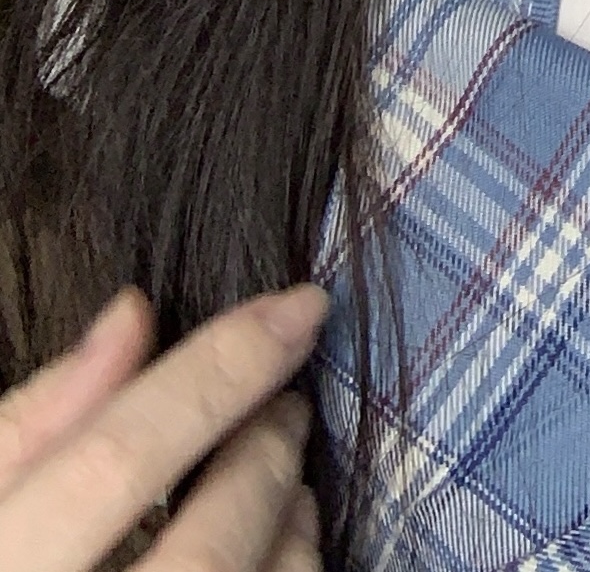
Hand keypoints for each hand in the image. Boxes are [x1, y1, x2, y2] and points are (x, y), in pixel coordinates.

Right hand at [0, 283, 326, 570]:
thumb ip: (30, 424)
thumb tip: (131, 318)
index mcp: (0, 570)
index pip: (115, 463)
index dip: (216, 375)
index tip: (295, 308)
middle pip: (202, 558)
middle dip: (263, 461)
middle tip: (289, 406)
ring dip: (287, 536)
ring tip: (288, 482)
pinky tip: (278, 553)